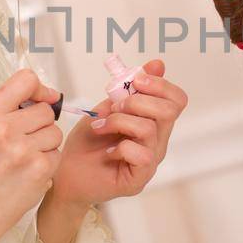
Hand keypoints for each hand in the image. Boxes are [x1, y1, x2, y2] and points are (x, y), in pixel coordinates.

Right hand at [0, 69, 63, 232]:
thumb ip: (12, 107)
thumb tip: (51, 96)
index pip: (26, 79)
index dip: (39, 90)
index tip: (41, 101)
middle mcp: (4, 128)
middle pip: (46, 111)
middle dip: (41, 125)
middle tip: (23, 142)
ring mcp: (23, 149)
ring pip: (55, 132)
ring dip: (46, 144)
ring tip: (25, 158)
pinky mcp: (40, 168)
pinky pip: (58, 154)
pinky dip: (48, 163)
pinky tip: (30, 171)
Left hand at [47, 59, 186, 207]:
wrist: (66, 172)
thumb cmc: (87, 142)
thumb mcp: (107, 108)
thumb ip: (129, 89)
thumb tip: (157, 64)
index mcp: (154, 123)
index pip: (177, 100)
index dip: (161, 85)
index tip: (136, 80)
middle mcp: (157, 142)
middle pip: (169, 111)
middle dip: (138, 101)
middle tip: (115, 106)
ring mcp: (150, 161)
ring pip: (149, 129)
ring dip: (120, 121)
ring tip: (101, 126)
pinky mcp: (139, 179)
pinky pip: (141, 154)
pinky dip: (120, 147)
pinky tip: (107, 152)